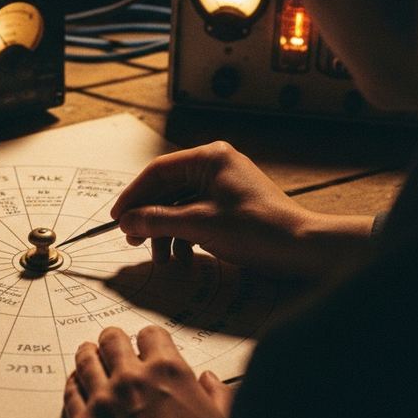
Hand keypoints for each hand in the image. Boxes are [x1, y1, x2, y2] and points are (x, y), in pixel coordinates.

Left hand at [63, 325, 232, 417]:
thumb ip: (217, 396)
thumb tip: (210, 380)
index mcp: (168, 371)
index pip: (151, 335)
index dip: (150, 340)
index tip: (147, 346)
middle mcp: (131, 378)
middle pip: (112, 341)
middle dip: (114, 340)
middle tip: (112, 344)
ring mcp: (103, 400)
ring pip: (86, 361)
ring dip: (88, 354)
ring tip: (88, 353)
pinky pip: (70, 393)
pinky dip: (73, 383)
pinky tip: (75, 383)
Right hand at [111, 141, 372, 278]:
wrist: (300, 248)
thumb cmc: (255, 229)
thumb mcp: (199, 225)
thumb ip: (158, 220)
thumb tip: (126, 221)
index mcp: (210, 158)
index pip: (158, 171)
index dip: (133, 196)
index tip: (117, 218)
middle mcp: (215, 166)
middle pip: (167, 190)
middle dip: (149, 218)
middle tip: (133, 241)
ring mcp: (223, 186)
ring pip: (179, 206)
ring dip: (166, 233)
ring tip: (161, 259)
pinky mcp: (229, 206)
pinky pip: (195, 217)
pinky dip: (185, 237)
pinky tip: (182, 258)